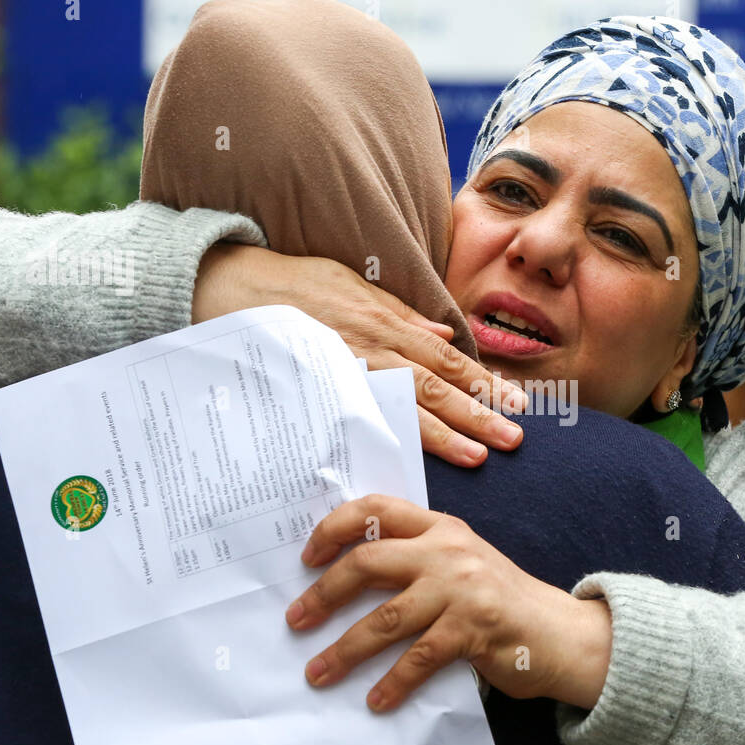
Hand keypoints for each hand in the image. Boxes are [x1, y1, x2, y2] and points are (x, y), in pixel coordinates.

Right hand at [193, 243, 528, 466]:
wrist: (228, 285)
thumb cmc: (293, 284)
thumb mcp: (353, 285)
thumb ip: (401, 314)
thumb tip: (446, 335)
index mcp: (385, 324)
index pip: (446, 358)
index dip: (483, 382)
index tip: (517, 403)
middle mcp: (371, 347)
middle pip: (435, 386)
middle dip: (478, 413)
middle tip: (515, 439)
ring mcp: (344, 371)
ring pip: (404, 406)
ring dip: (445, 433)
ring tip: (480, 456)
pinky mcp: (317, 388)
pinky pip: (359, 418)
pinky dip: (389, 438)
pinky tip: (411, 459)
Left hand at [284, 495, 612, 711]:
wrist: (563, 634)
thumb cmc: (502, 603)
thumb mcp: (461, 564)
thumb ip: (417, 560)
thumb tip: (346, 580)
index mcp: (441, 527)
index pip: (376, 509)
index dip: (333, 528)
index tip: (306, 557)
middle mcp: (449, 550)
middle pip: (367, 562)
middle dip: (324, 594)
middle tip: (296, 620)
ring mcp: (462, 589)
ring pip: (385, 618)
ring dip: (345, 650)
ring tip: (318, 672)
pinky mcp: (474, 629)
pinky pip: (418, 658)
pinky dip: (393, 683)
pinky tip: (376, 700)